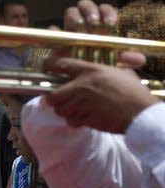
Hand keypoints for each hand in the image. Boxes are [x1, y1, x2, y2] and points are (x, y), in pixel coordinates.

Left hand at [43, 58, 157, 132]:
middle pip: (52, 94)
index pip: (61, 64)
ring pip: (60, 110)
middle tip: (59, 99)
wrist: (141, 114)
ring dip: (65, 112)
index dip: (49, 66)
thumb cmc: (134, 92)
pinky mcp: (86, 118)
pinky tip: (84, 119)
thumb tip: (111, 65)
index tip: (46, 68)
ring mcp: (83, 104)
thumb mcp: (122, 73)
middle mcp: (82, 86)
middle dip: (53, 99)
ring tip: (75, 110)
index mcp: (90, 71)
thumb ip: (109, 69)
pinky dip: (75, 122)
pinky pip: (72, 121)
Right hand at [61, 0, 144, 67]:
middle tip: (94, 21)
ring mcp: (70, 28)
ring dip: (75, 18)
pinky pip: (54, 30)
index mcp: (100, 24)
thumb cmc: (98, 65)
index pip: (104, 9)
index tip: (111, 22)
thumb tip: (139, 59)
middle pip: (85, 5)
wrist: (79, 76)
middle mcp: (85, 23)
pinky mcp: (57, 38)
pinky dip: (58, 33)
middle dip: (90, 10)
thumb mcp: (114, 62)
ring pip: (71, 12)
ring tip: (80, 31)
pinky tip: (65, 42)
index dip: (107, 12)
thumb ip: (125, 59)